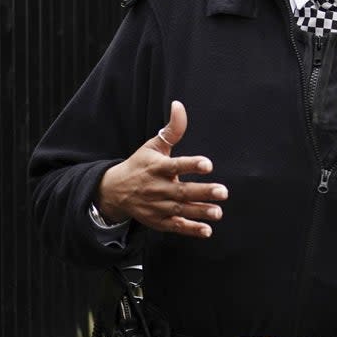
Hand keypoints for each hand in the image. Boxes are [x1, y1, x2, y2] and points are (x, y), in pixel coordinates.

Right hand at [95, 100, 226, 237]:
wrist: (113, 191)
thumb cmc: (140, 165)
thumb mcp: (153, 146)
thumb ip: (172, 129)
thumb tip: (179, 105)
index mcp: (157, 168)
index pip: (176, 165)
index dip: (191, 165)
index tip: (208, 165)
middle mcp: (157, 188)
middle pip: (182, 191)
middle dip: (203, 192)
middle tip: (223, 192)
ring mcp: (157, 206)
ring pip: (181, 210)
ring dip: (200, 212)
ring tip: (218, 212)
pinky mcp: (158, 221)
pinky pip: (175, 227)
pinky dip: (190, 230)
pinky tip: (207, 230)